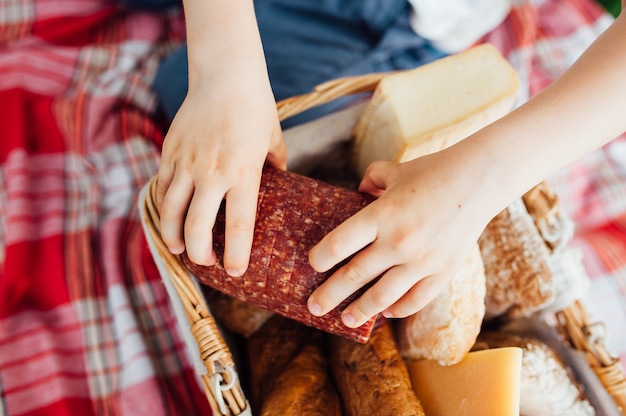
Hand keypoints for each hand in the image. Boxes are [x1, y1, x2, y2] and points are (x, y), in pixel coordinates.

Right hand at [156, 60, 285, 274]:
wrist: (225, 74)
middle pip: (197, 226)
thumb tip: (279, 182)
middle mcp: (212, 172)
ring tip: (178, 248)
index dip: (235, 254)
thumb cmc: (256, 107)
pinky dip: (164, 206)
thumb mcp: (274, 140)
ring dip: (173, 235)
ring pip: (171, 210)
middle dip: (198, 253)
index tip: (235, 272)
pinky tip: (169, 216)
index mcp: (244, 173)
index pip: (238, 225)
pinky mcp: (170, 151)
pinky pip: (162, 187)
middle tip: (205, 262)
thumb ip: (276, 166)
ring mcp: (187, 162)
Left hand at [307, 149, 494, 327]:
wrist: (478, 181)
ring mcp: (422, 260)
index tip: (313, 265)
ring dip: (360, 311)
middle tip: (314, 306)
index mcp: (382, 213)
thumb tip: (355, 195)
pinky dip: (397, 309)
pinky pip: (415, 300)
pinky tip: (384, 312)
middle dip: (329, 294)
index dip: (321, 257)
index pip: (340, 243)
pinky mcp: (443, 272)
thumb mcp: (393, 171)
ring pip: (383, 296)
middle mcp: (399, 240)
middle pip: (355, 275)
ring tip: (345, 320)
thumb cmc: (431, 172)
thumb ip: (368, 182)